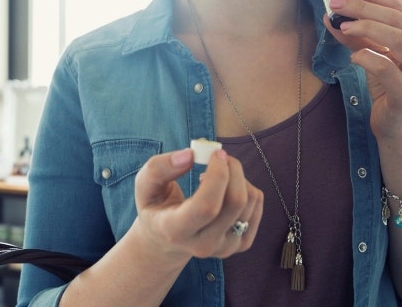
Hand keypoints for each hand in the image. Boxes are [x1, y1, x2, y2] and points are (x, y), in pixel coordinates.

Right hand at [131, 147, 262, 261]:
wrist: (166, 240)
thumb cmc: (155, 207)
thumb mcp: (144, 186)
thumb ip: (159, 168)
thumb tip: (190, 155)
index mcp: (175, 231)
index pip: (206, 207)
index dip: (217, 176)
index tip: (216, 154)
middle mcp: (203, 245)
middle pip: (235, 202)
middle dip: (232, 169)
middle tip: (219, 155)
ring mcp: (225, 247)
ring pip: (249, 200)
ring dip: (238, 176)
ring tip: (217, 175)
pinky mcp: (242, 244)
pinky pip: (256, 204)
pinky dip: (246, 187)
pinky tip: (225, 189)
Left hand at [322, 0, 401, 146]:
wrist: (400, 130)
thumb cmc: (390, 88)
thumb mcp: (374, 55)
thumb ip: (357, 35)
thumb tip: (331, 14)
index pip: (399, 5)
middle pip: (398, 19)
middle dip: (363, 7)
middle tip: (335, 4)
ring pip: (399, 39)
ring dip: (367, 28)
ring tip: (343, 26)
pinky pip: (388, 69)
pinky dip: (368, 57)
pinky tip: (354, 56)